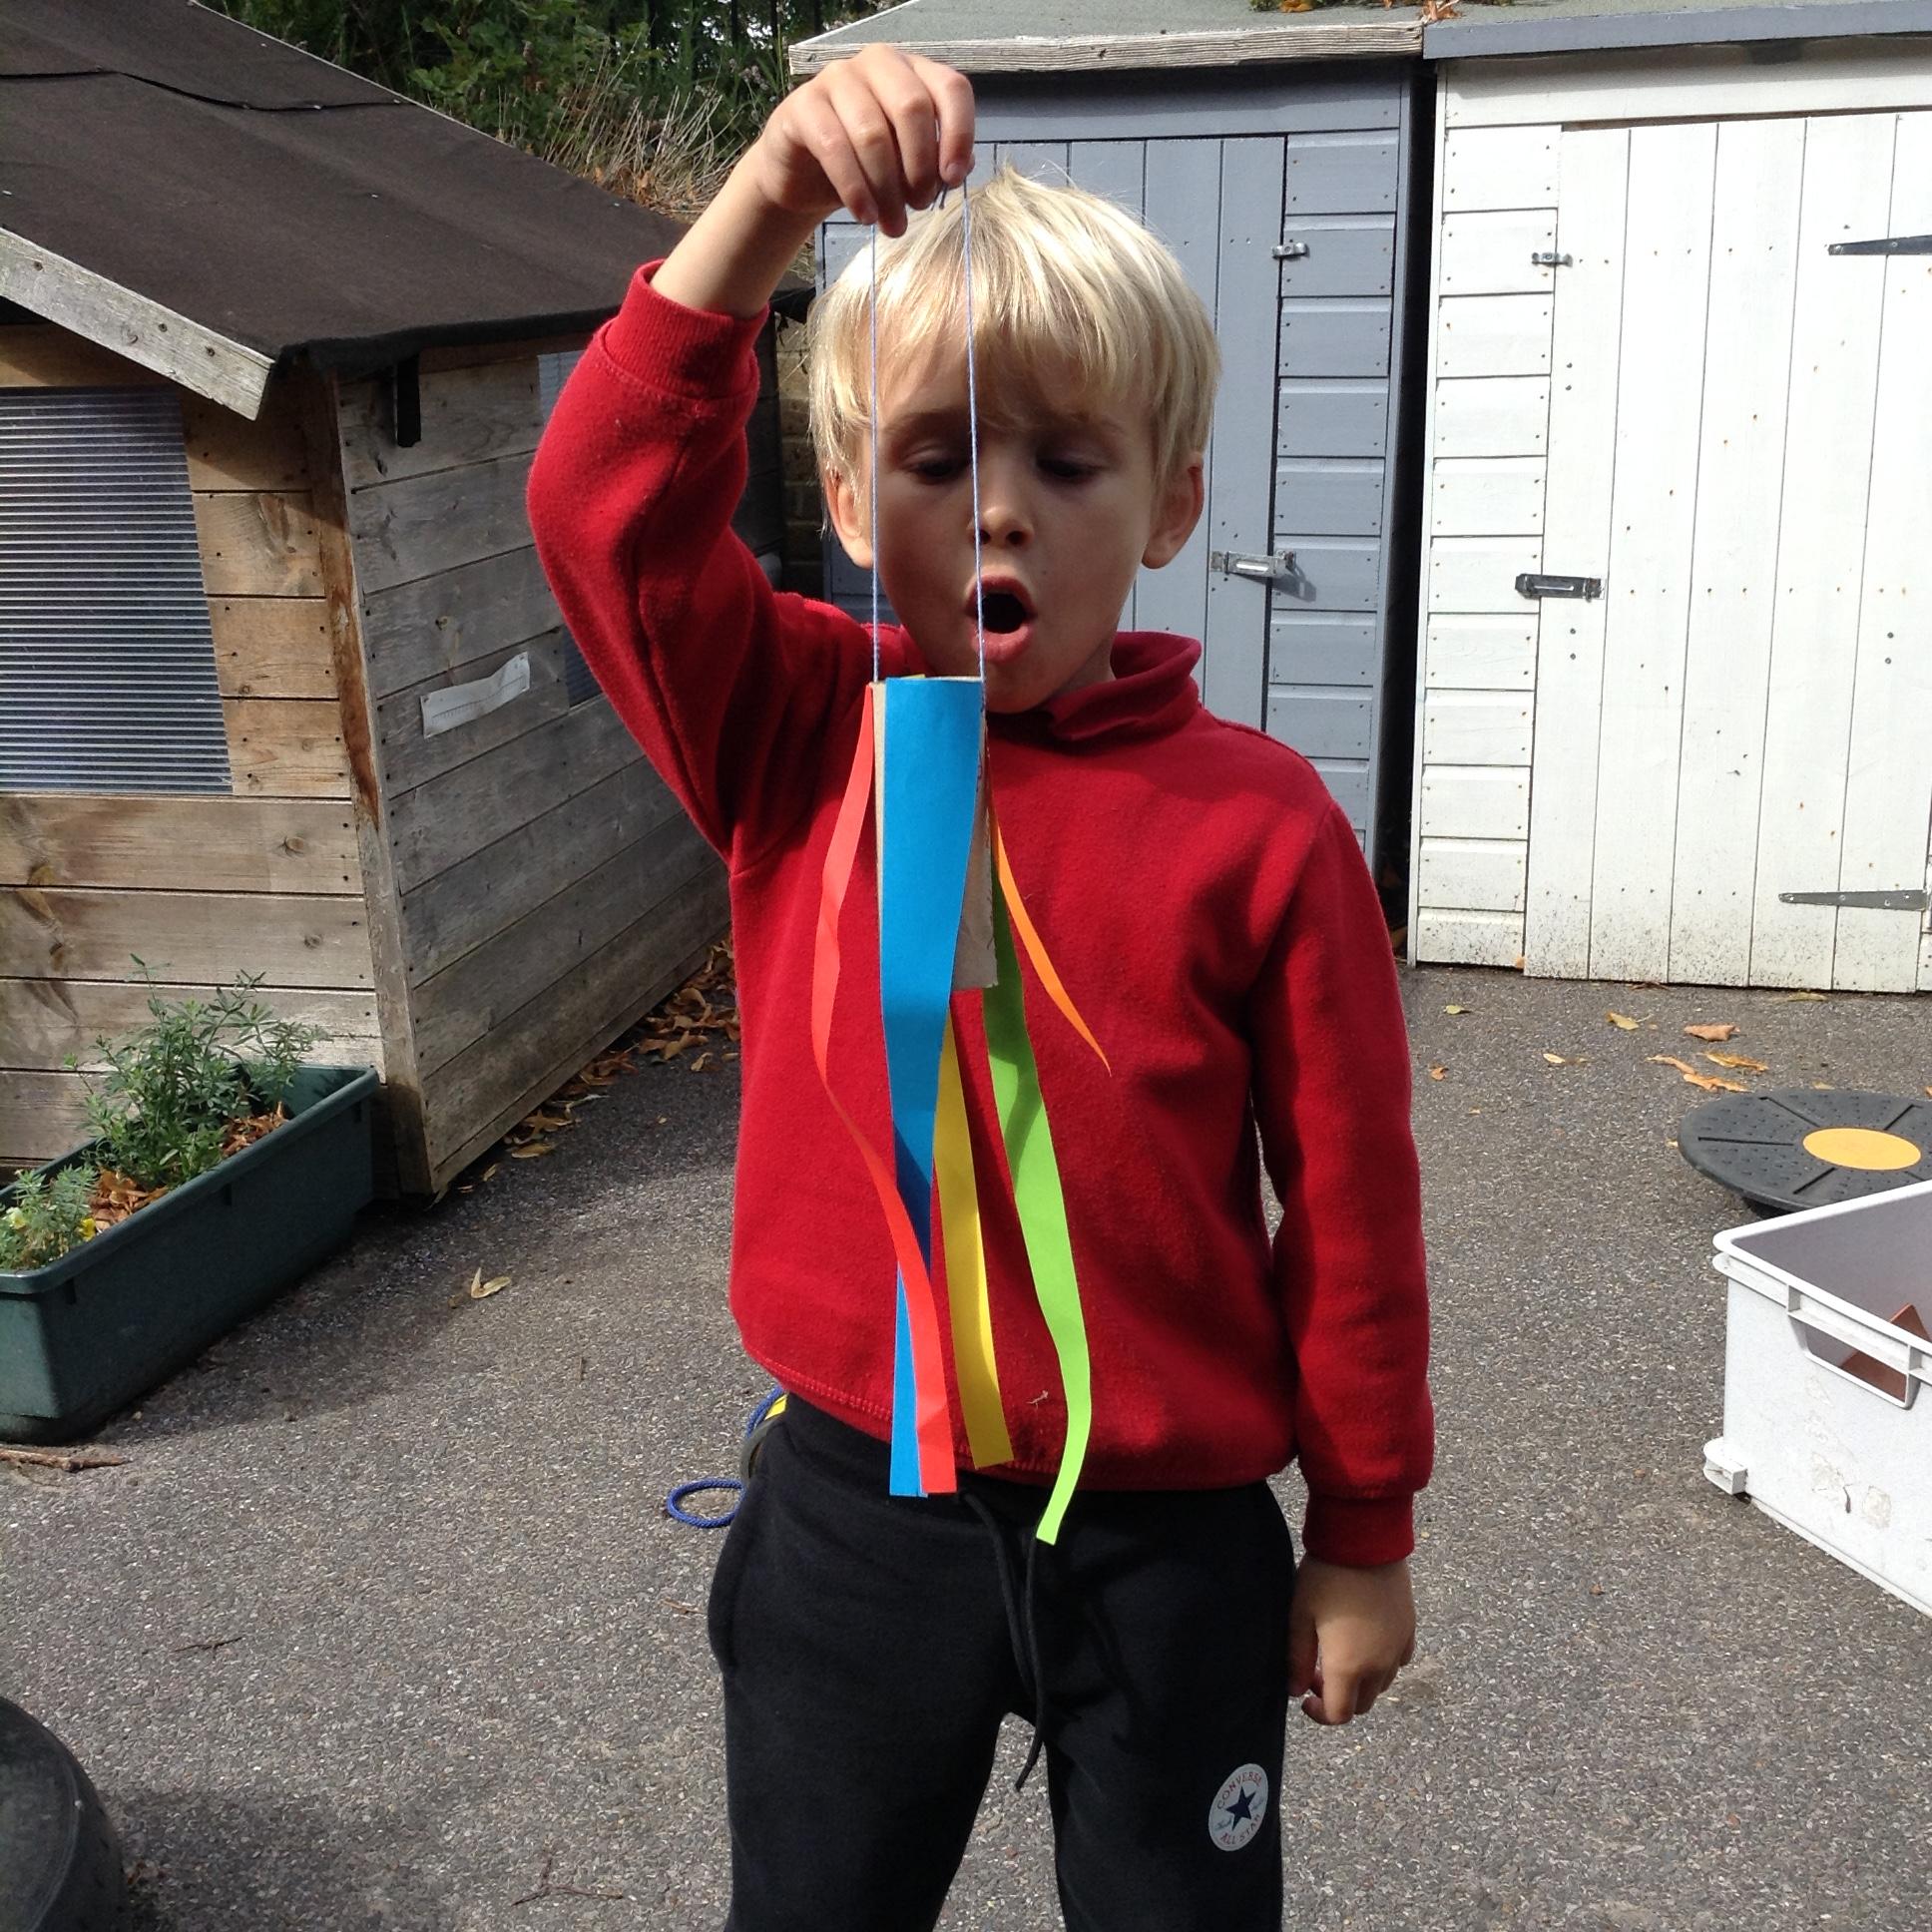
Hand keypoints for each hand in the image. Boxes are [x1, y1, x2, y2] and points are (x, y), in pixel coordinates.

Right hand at [745, 45, 975, 234]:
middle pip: (913, 107)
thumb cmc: (866, 165)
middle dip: (921, 167)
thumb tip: (962, 166)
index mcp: (913, 72)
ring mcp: (837, 78)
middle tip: (920, 207)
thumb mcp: (908, 164)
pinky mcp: (803, 104)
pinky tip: (866, 216)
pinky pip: (835, 147)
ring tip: (893, 224)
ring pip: (873, 133)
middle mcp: (877, 64)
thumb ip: (937, 160)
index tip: (952, 180)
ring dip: (888, 189)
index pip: (951, 88)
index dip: (959, 134)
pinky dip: (855, 189)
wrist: (803, 176)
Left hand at [1286, 1555, 1415, 1725]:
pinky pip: (1398, 1661)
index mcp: (1349, 1667)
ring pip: (1383, 1685)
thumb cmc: (1326, 1578)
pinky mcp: (1409, 1629)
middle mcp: (1379, 1666)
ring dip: (1362, 1683)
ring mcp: (1398, 1648)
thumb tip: (1296, 1691)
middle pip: (1363, 1705)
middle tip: (1319, 1672)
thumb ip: (1297, 1659)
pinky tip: (1366, 1640)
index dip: (1320, 1714)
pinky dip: (1382, 1663)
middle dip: (1340, 1698)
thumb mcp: (1300, 1616)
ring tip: (1341, 1654)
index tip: (1305, 1696)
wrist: (1365, 1542)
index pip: (1339, 1715)